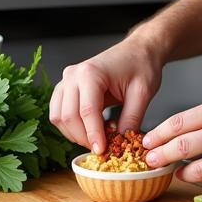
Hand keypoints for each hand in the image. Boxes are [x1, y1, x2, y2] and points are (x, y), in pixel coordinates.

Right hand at [50, 35, 163, 154]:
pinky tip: (91, 129)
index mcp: (91, 73)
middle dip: (84, 137)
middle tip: (102, 148)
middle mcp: (73, 75)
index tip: (102, 151)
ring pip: (58, 117)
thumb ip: (131, 118)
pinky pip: (59, 113)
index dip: (94, 135)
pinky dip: (71, 126)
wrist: (138, 51)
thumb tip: (120, 143)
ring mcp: (66, 80)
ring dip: (75, 134)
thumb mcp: (143, 93)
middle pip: (68, 116)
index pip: (87, 111)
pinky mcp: (65, 88)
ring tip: (98, 137)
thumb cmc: (141, 65)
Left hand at [142, 91, 201, 186]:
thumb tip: (182, 128)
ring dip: (181, 172)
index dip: (157, 134)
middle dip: (159, 156)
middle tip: (150, 160)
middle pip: (180, 147)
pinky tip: (200, 177)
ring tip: (175, 171)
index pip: (177, 123)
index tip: (147, 140)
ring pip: (195, 170)